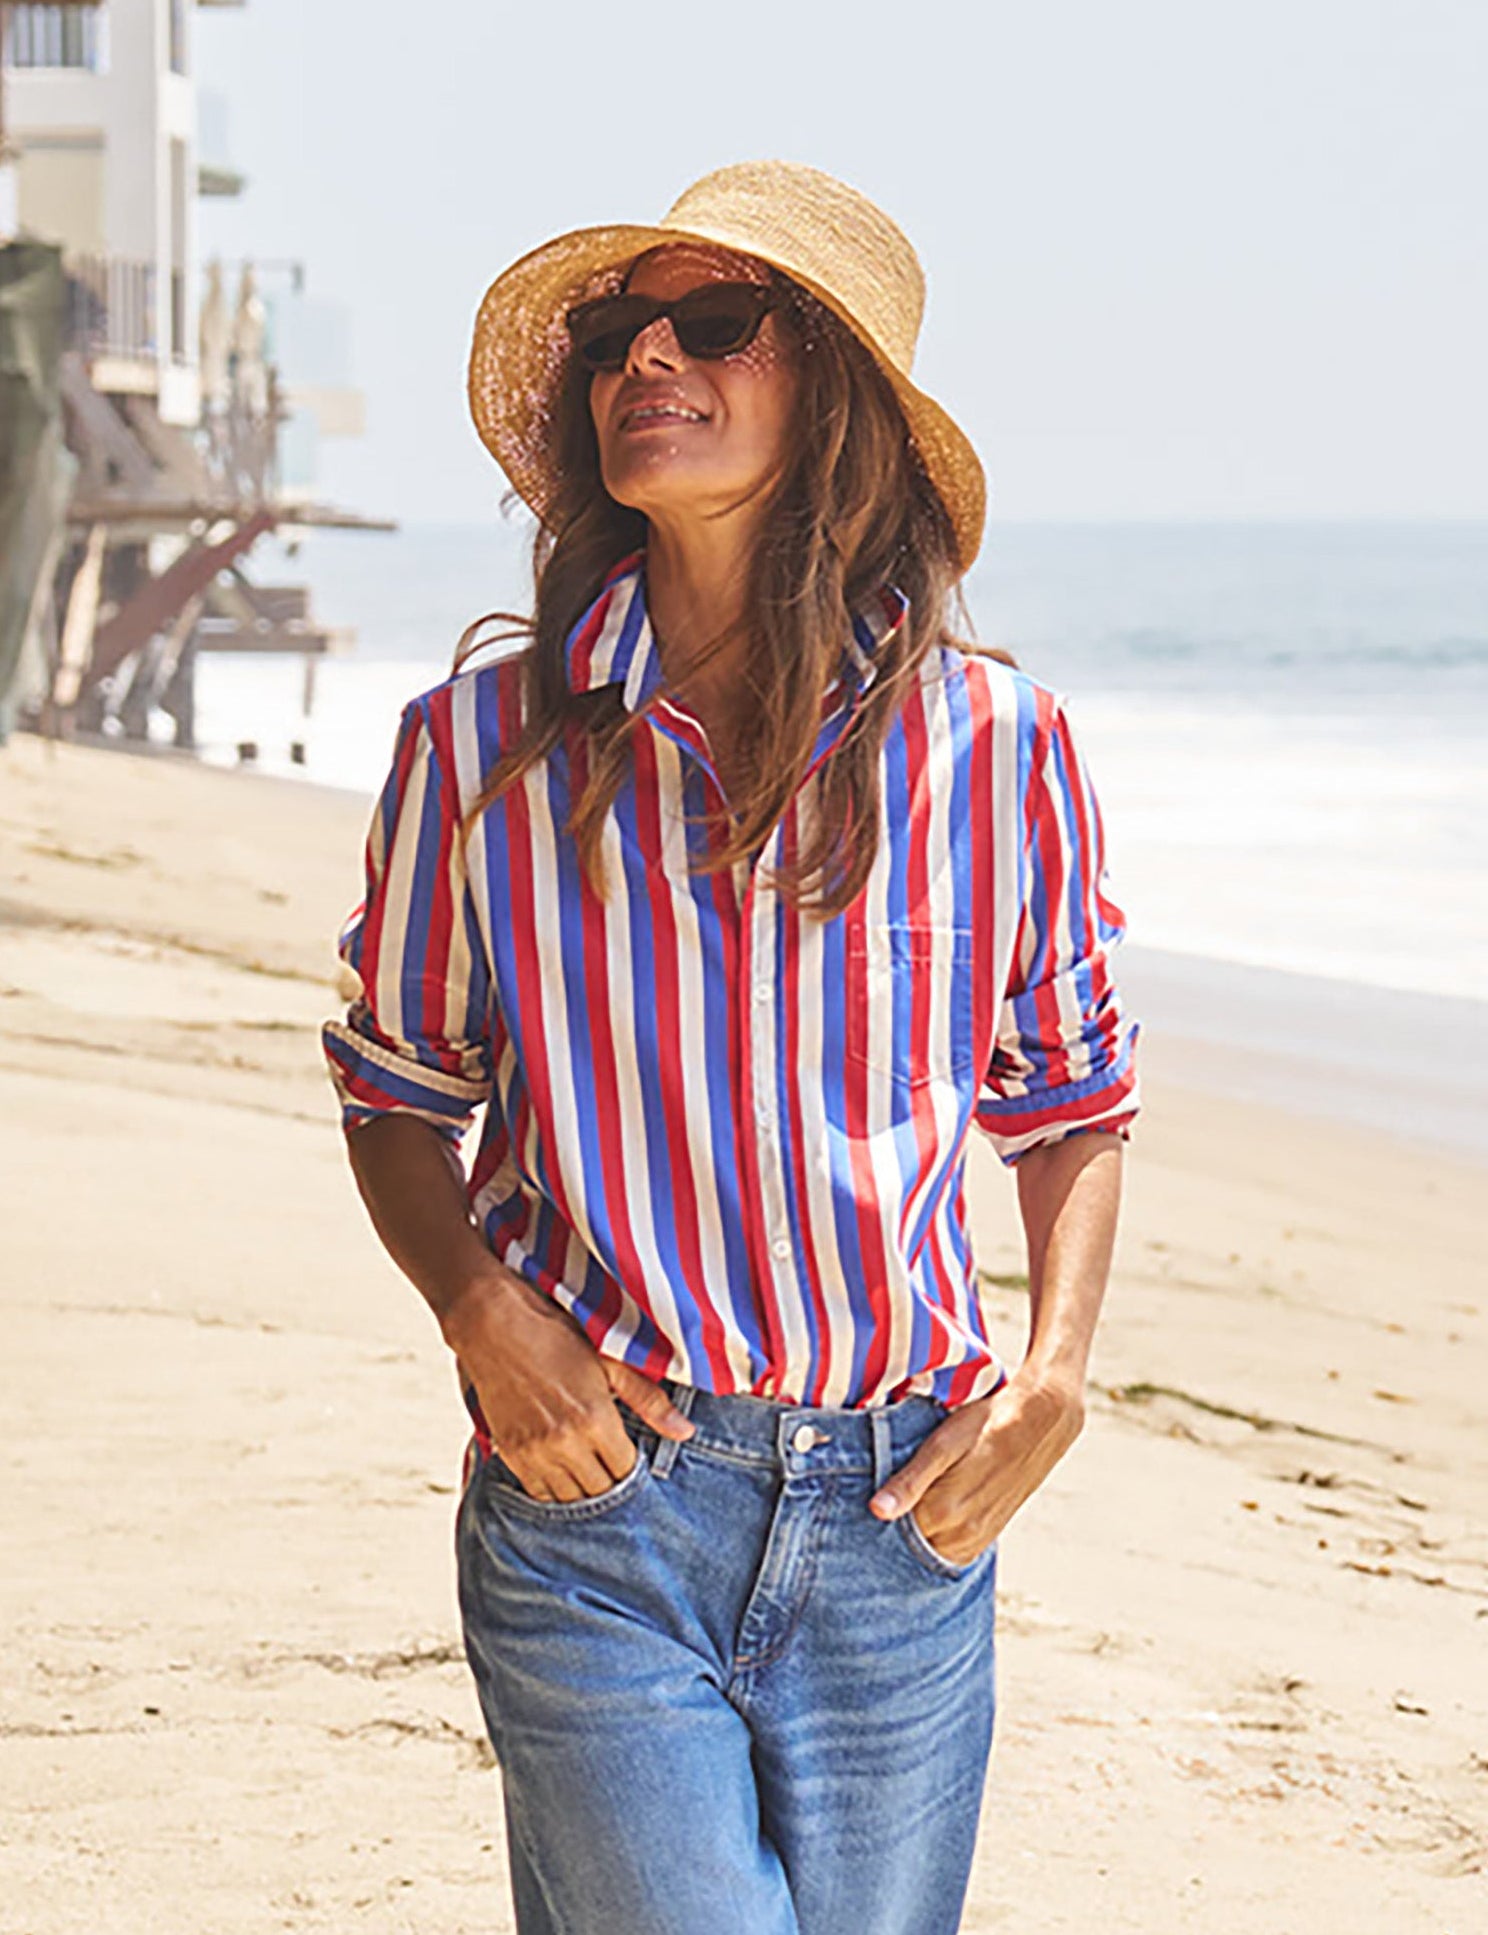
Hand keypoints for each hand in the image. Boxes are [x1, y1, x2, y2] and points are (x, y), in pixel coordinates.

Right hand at [440, 1268, 693, 1501]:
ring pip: (569, 1498)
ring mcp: (535, 1451)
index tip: (632, 1456)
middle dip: (612, 1483)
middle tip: (613, 1466)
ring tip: (590, 1471)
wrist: (493, 1326)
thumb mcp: (608, 1360)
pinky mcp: (511, 1452)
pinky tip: (563, 1472)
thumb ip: (648, 1400)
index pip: (625, 1470)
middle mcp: (565, 1443)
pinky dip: (554, 1489)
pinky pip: (538, 1493)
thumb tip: (685, 1432)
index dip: (633, 1467)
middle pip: (599, 1491)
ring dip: (584, 1489)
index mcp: (595, 1419)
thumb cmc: (555, 1335)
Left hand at [868, 1371, 1085, 1565]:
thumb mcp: (942, 1445)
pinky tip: (933, 1509)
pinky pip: (950, 1548)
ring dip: (916, 1530)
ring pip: (928, 1547)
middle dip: (894, 1525)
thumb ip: (909, 1481)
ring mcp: (975, 1539)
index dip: (876, 1513)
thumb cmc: (986, 1425)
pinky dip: (936, 1535)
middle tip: (886, 1493)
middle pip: (908, 1542)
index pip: (890, 1531)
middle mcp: (960, 1535)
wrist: (1039, 1423)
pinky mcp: (986, 1537)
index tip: (866, 1495)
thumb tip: (876, 1511)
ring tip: (914, 1496)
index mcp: (943, 1512)